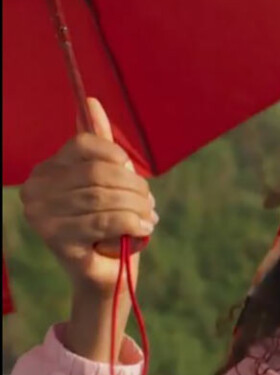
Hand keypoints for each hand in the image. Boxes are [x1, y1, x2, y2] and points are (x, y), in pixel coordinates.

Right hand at [18, 98, 154, 359]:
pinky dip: (133, 223)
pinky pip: (105, 221)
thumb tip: (91, 101)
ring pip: (104, 198)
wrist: (106, 273)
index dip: (118, 156)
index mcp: (46, 170)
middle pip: (99, 173)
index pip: (86, 144)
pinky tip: (144, 229)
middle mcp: (35, 190)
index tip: (132, 174)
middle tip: (151, 203)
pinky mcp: (57, 241)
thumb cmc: (109, 222)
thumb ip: (99, 143)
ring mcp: (41, 217)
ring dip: (138, 207)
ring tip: (150, 217)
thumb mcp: (107, 180)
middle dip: (135, 187)